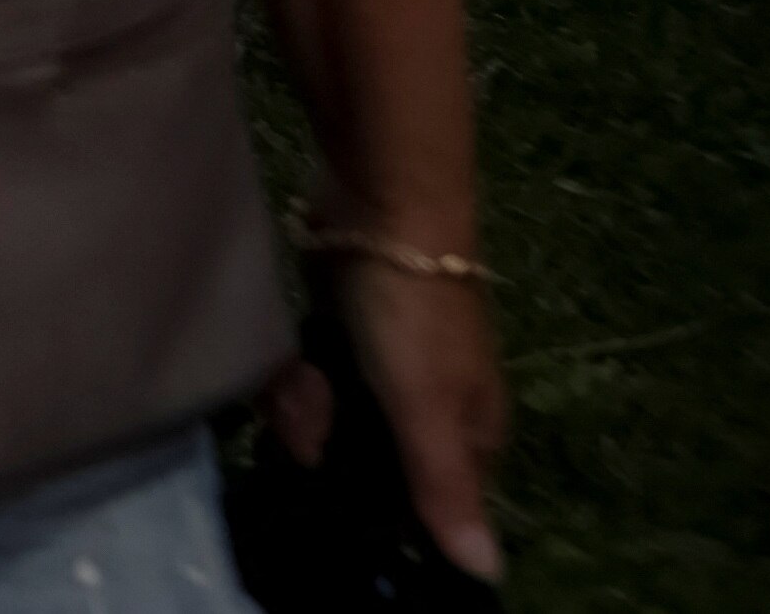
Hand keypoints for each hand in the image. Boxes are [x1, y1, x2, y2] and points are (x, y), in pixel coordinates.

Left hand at [272, 260, 505, 585]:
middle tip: (307, 407)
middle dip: (323, 437)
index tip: (335, 477)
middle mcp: (432, 404)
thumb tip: (487, 573)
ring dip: (301, 399)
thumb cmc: (413, 306)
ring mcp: (383, 363)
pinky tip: (283, 354)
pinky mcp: (342, 328)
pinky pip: (310, 372)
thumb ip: (445, 486)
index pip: (425, 502)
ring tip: (293, 374)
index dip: (374, 501)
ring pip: (330, 415)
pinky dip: (292, 366)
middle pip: (364, 458)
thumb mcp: (427, 403)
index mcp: (470, 431)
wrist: (381, 196)